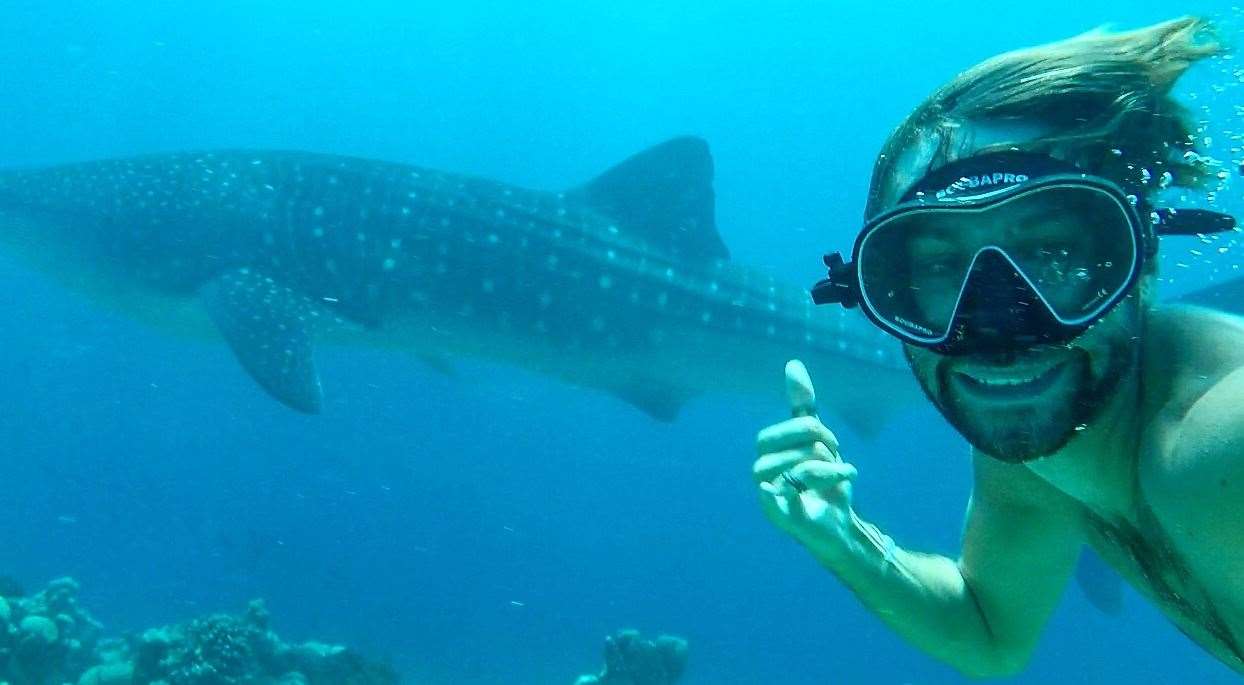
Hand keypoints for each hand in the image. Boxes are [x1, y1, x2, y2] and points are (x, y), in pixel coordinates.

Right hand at [754, 360, 857, 552]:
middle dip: (812, 443)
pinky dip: (795, 485)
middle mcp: (761, 474)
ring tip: (841, 473)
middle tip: (835, 454)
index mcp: (767, 455)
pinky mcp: (781, 516)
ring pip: (787, 467)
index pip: (776, 431)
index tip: (832, 441)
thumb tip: (793, 364)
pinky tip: (814, 481)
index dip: (806, 429)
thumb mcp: (818, 440)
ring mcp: (768, 496)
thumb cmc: (823, 482)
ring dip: (822, 466)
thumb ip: (803, 406)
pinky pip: (781, 494)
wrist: (839, 525)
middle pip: (773, 444)